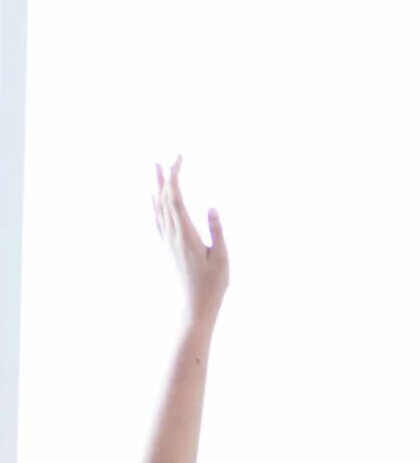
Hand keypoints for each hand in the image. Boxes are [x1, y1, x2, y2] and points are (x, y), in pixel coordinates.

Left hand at [152, 158, 227, 328]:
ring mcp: (166, 241)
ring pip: (158, 208)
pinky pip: (157, 220)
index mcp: (185, 234)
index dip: (176, 177)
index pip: (176, 198)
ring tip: (156, 171)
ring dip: (157, 188)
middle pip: (164, 199)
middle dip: (166, 177)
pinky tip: (155, 199)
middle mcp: (171, 235)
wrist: (195, 304)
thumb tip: (211, 208)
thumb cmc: (213, 283)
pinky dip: (155, 205)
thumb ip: (216, 231)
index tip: (180, 159)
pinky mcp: (167, 247)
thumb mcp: (221, 257)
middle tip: (168, 158)